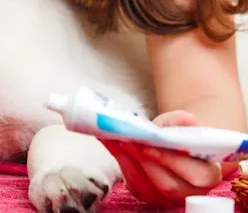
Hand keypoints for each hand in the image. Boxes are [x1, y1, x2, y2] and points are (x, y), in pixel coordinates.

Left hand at [101, 110, 221, 206]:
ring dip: (128, 160)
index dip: (170, 161)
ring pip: (146, 186)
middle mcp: (189, 191)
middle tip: (126, 140)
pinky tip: (111, 143)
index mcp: (207, 173)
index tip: (148, 146)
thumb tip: (189, 120)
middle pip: (167, 184)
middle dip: (144, 161)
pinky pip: (133, 183)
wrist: (169, 141)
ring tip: (115, 139)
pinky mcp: (146, 194)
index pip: (194, 174)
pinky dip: (120, 161)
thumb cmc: (178, 133)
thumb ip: (184, 121)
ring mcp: (167, 198)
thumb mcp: (181, 122)